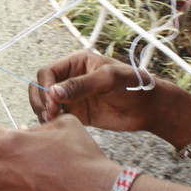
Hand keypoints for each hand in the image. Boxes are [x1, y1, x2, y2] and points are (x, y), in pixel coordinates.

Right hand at [29, 50, 166, 131]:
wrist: (149, 108)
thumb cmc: (133, 86)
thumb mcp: (108, 80)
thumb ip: (80, 85)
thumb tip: (53, 92)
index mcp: (76, 62)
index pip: (47, 72)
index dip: (45, 86)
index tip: (52, 101)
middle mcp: (71, 78)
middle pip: (41, 87)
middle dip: (40, 100)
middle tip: (50, 114)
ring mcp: (72, 97)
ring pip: (45, 103)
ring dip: (43, 112)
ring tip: (52, 121)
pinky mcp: (77, 114)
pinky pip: (56, 117)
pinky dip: (52, 122)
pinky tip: (58, 128)